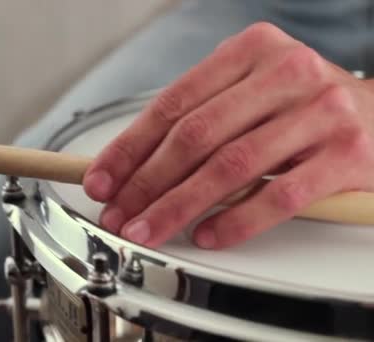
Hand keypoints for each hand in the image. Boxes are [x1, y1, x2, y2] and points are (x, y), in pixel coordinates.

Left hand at [82, 22, 373, 248]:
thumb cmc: (302, 105)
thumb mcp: (251, 90)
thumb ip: (201, 115)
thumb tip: (134, 164)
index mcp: (251, 51)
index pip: (173, 103)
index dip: (130, 147)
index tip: (102, 179)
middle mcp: (285, 73)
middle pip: (195, 135)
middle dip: (146, 182)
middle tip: (119, 213)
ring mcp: (319, 113)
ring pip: (231, 166)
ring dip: (179, 205)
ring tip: (149, 229)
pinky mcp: (346, 155)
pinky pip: (279, 195)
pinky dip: (237, 220)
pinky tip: (207, 235)